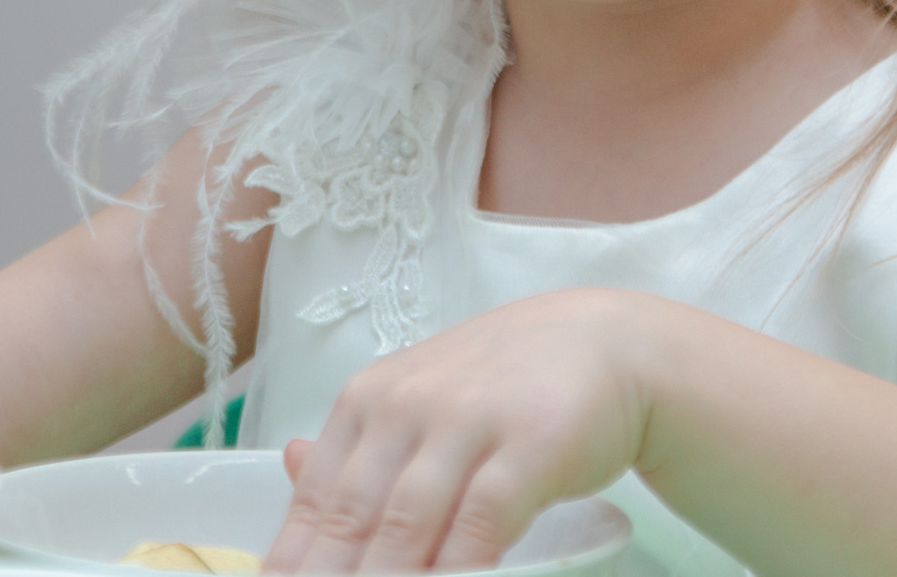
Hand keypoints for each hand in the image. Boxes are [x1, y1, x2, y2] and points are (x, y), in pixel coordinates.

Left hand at [263, 290, 655, 572]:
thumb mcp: (422, 396)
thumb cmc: (506, 383)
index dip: (293, 566)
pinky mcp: (530, 444)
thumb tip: (289, 464)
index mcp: (371, 399)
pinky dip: (458, 572)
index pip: (314, 501)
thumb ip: (362, 441)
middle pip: (351, 520)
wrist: (606, 343)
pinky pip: (481, 522)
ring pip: (407, 525)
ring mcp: (468, 421)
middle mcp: (409, 405)